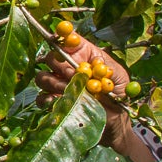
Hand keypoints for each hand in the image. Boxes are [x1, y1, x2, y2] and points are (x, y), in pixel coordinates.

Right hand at [36, 34, 158, 161]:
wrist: (116, 123)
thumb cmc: (120, 96)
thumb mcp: (119, 77)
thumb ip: (105, 66)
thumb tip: (90, 62)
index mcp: (84, 56)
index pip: (68, 41)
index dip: (62, 37)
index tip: (60, 40)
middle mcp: (69, 68)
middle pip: (50, 57)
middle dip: (59, 65)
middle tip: (72, 75)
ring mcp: (60, 85)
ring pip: (43, 77)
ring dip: (54, 83)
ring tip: (71, 91)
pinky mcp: (55, 103)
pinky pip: (41, 98)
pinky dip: (48, 100)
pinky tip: (60, 102)